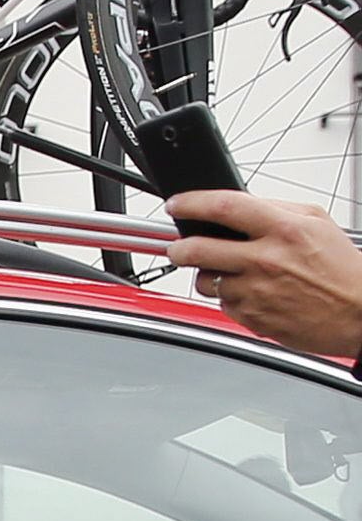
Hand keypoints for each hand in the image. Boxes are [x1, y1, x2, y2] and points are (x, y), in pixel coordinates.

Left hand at [163, 192, 361, 361]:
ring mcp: (255, 292)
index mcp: (284, 230)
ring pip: (205, 280)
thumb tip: (239, 204)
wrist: (360, 312)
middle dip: (179, 247)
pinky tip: (255, 293)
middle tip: (180, 247)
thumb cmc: (342, 269)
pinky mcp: (251, 318)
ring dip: (210, 275)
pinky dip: (230, 297)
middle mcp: (265, 260)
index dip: (191, 203)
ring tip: (237, 272)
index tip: (177, 204)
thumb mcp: (317, 222)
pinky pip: (223, 303)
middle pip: (196, 249)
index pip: (224, 207)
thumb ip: (275, 209)